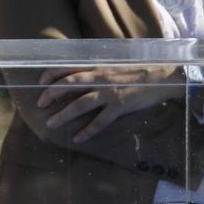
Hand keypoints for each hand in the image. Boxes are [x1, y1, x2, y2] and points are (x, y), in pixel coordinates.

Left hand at [36, 65, 176, 141]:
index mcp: (96, 67)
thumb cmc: (137, 71)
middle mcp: (100, 78)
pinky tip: (78, 138)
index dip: (51, 74)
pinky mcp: (120, 106)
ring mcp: (110, 93)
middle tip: (40, 104)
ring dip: (64, 115)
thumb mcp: (112, 65)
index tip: (40, 82)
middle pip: (69, 85)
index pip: (67, 68)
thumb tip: (78, 74)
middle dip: (51, 94)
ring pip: (80, 104)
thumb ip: (96, 69)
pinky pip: (100, 121)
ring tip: (51, 124)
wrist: (163, 76)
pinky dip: (88, 130)